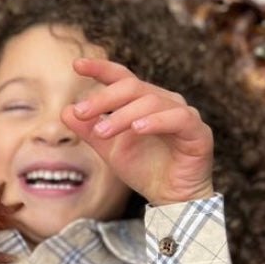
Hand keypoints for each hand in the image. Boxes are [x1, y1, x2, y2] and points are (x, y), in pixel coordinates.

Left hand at [62, 58, 214, 206]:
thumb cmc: (145, 170)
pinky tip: (137, 129)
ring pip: (151, 102)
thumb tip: (66, 111)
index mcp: (144, 101)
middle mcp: (165, 101)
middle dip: (104, 98)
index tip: (77, 65)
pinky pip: (179, 118)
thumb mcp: (110, 150)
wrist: (171, 199)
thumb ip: (90, 131)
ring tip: (103, 131)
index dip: (101, 68)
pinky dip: (156, 122)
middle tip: (81, 112)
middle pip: (132, 87)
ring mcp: (184, 114)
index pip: (122, 77)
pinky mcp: (198, 132)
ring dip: (123, 115)